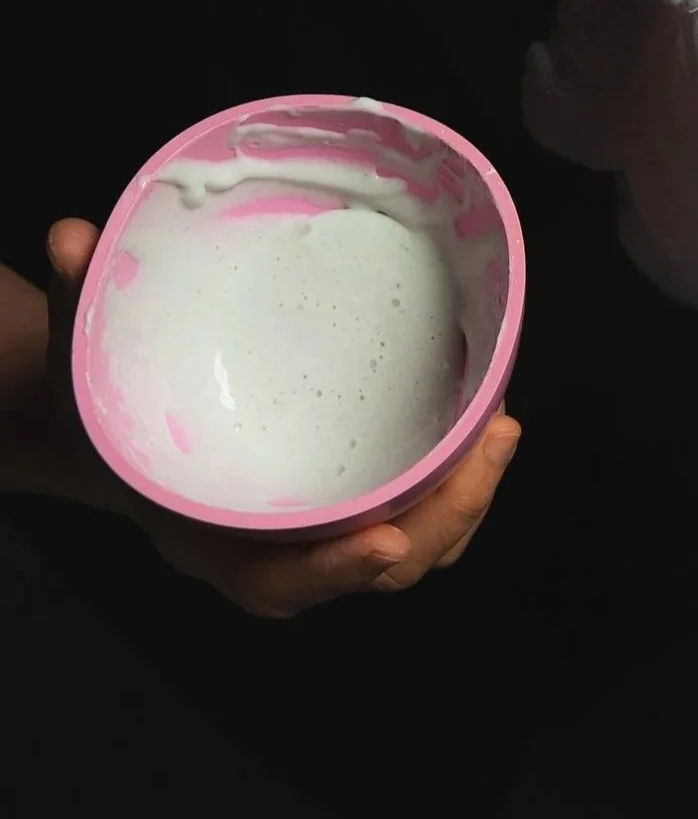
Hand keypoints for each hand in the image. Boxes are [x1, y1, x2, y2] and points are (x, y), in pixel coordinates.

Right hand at [24, 219, 521, 619]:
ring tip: (505, 430)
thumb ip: (85, 304)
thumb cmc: (116, 407)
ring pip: (415, 544)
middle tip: (495, 442)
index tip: (386, 544)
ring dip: (469, 499)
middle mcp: (279, 546)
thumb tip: (70, 236)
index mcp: (212, 537)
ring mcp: (327, 528)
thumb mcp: (91, 366)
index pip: (276, 582)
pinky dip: (462, 480)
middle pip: (377, 567)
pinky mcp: (361, 497)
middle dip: (446, 517)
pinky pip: (422, 510)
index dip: (331, 572)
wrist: (121, 436)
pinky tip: (490, 419)